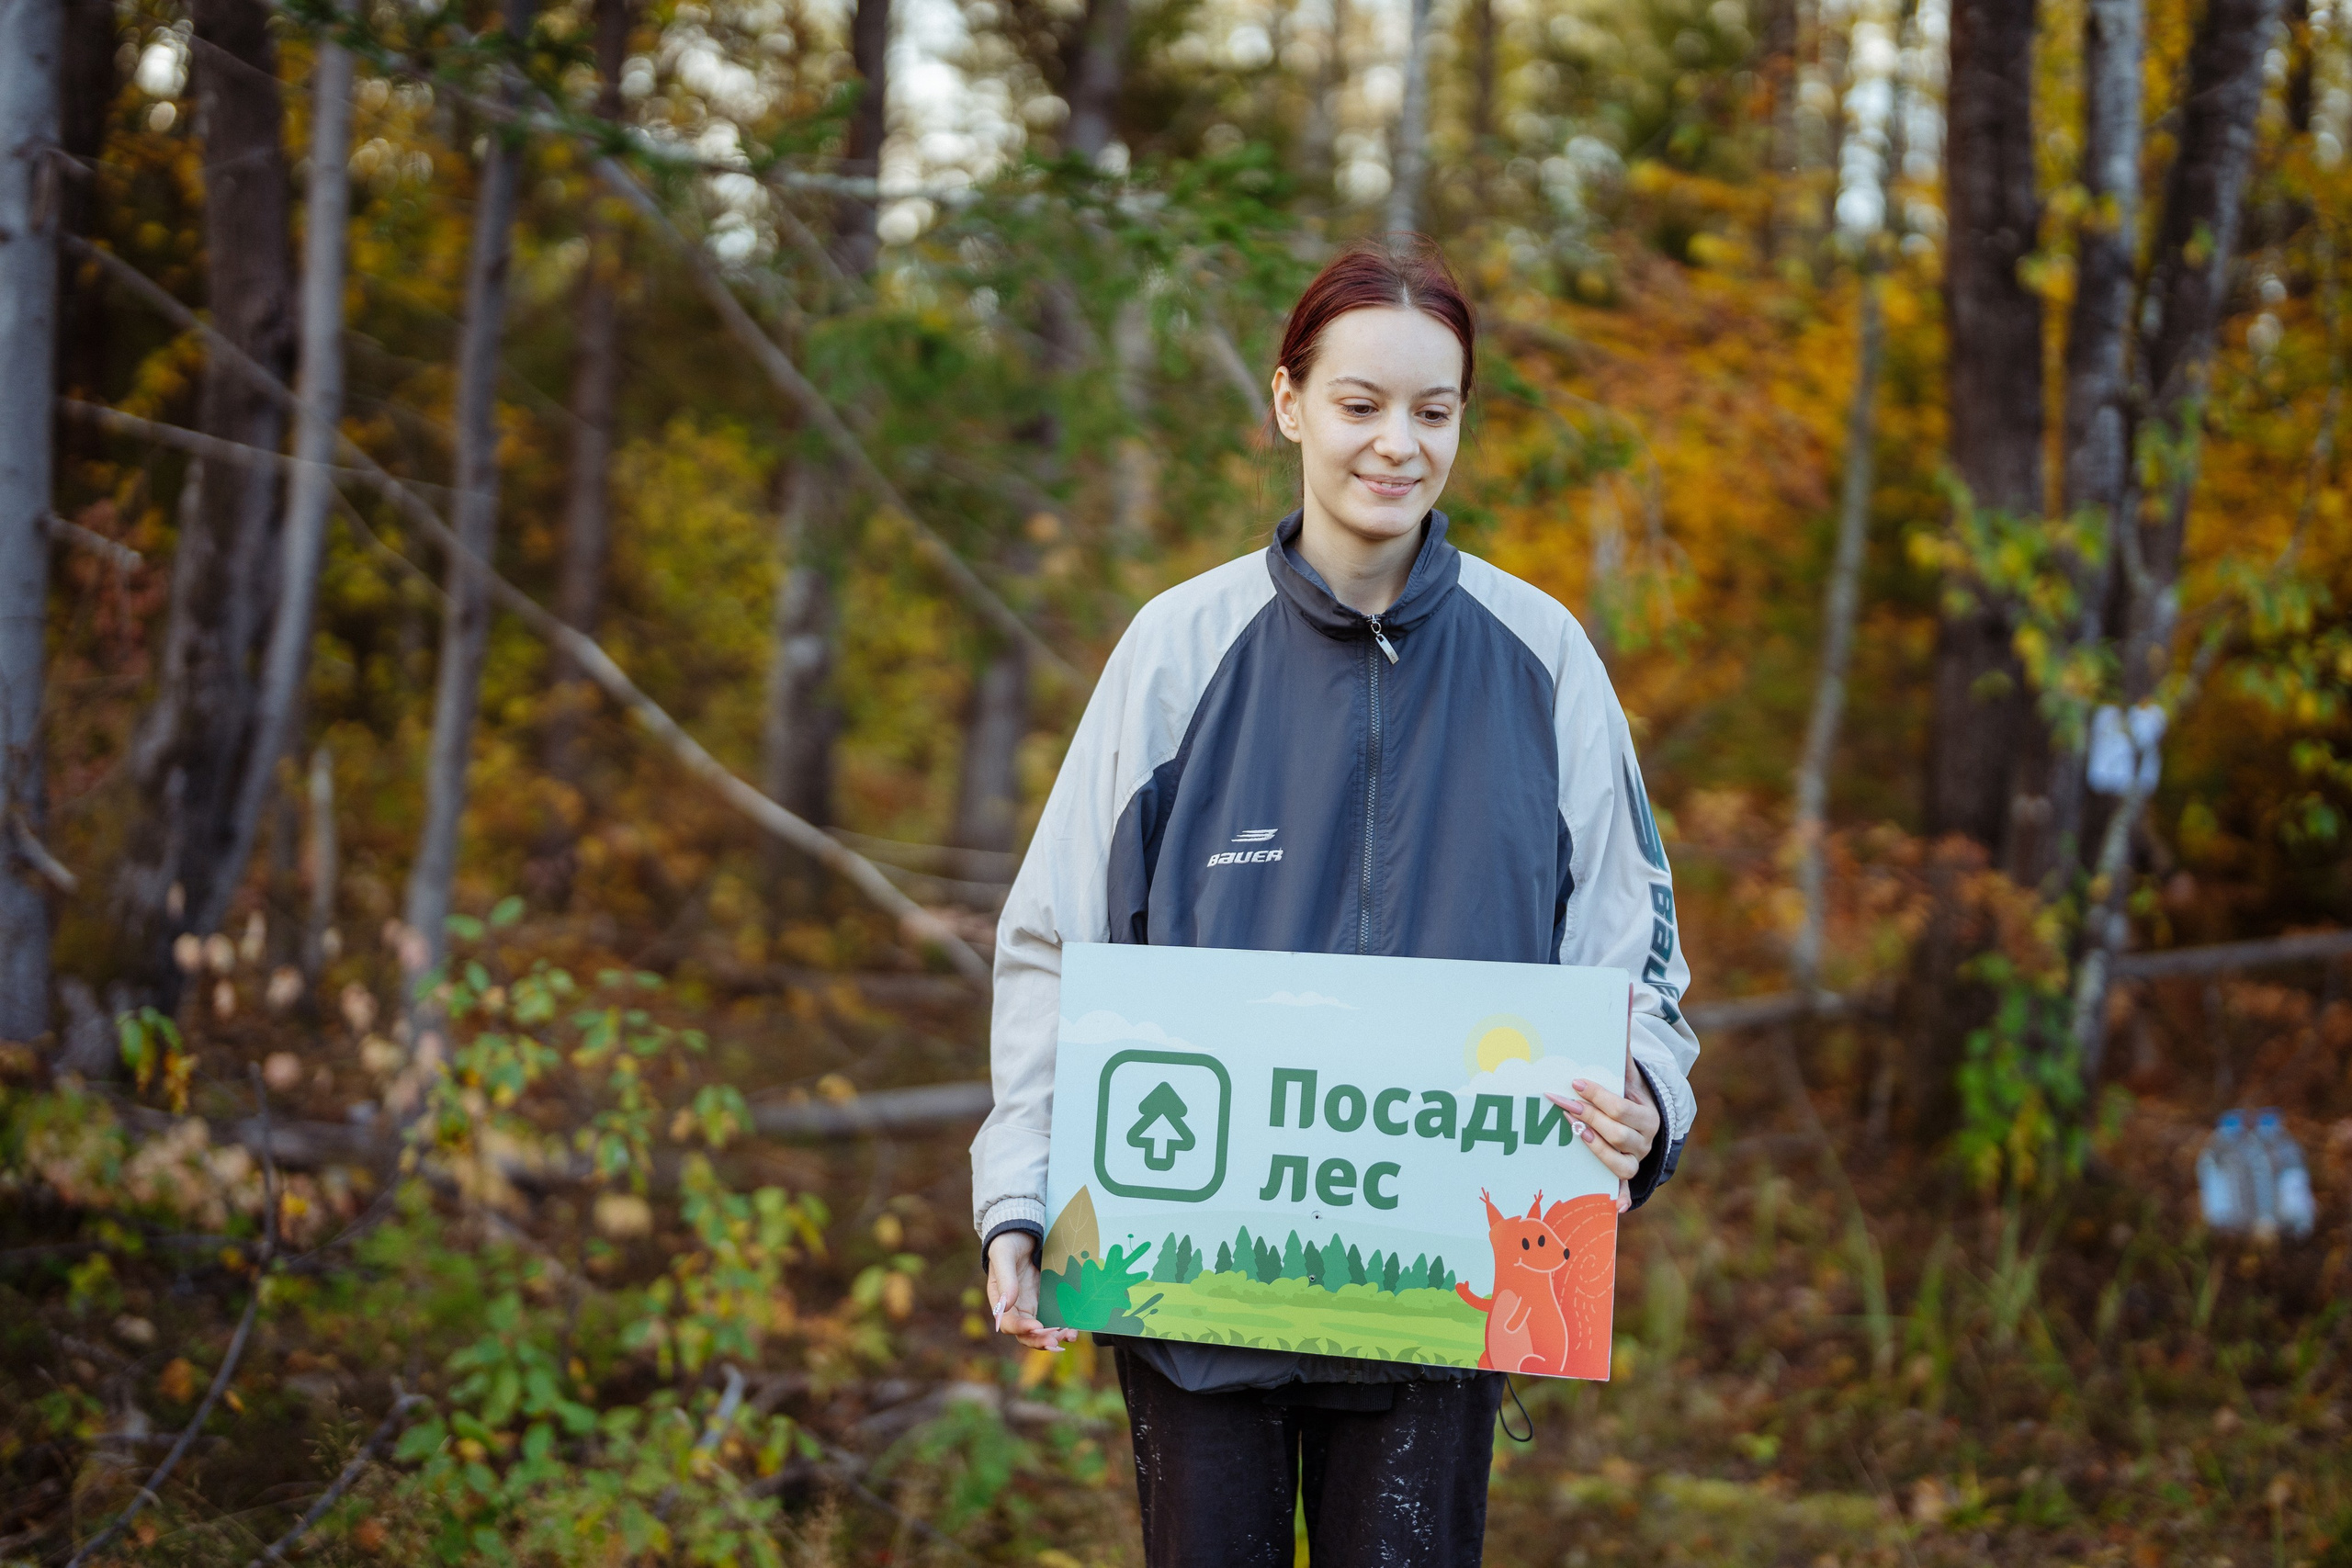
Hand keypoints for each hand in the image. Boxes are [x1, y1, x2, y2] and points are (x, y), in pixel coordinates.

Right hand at [984, 1231, 1079, 1352]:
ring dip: (1055, 1337)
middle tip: (1055, 1342)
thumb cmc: (1008, 1242)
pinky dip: (1064, 1326)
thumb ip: (1005, 1278)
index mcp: (1001, 1302)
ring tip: (1069, 1336)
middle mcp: (1017, 1308)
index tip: (1037, 1327)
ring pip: (1042, 1331)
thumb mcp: (1004, 1255)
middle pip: (1026, 1334)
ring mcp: (1033, 1305)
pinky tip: (1074, 1328)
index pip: (1009, 1323)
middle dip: (1040, 1340)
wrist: (1022, 1232)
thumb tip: (1007, 1305)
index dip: (1022, 1328)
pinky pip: (1055, 1318)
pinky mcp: (1047, 1300)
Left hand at [1545, 1045, 1660, 1215]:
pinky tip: (1615, 1207)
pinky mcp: (1625, 1178)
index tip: (1574, 1083)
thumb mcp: (1628, 1072)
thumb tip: (1627, 992)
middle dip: (1588, 1117)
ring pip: (1620, 1163)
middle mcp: (1645, 1141)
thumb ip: (1623, 1040)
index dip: (1598, 1096)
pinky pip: (1625, 1192)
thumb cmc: (1628, 1094)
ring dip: (1596, 1149)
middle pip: (1618, 1134)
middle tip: (1559, 1102)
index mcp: (1647, 1115)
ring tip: (1574, 1131)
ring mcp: (1636, 1161)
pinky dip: (1622, 1200)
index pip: (1621, 1107)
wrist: (1648, 1122)